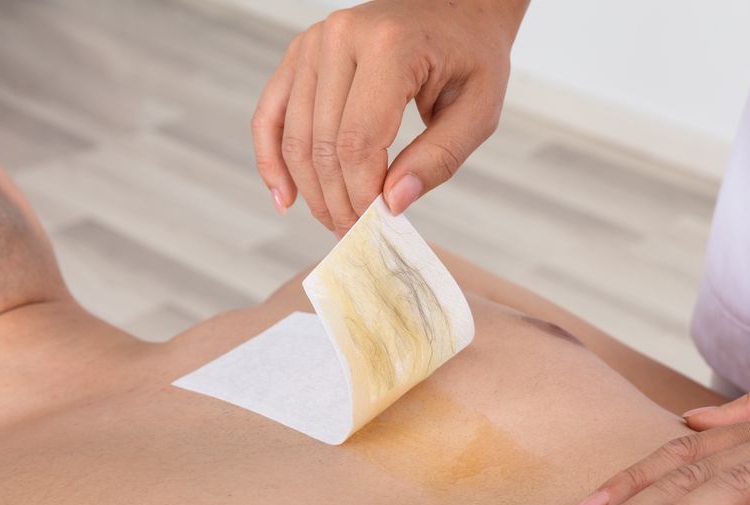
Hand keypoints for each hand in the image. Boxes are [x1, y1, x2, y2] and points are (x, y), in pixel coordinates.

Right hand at [251, 0, 526, 234]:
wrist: (457, 9)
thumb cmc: (472, 59)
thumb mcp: (478, 112)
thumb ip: (439, 159)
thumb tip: (392, 204)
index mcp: (390, 45)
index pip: (358, 141)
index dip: (362, 194)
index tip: (378, 227)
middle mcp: (341, 36)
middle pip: (322, 144)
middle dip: (337, 200)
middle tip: (356, 236)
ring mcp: (314, 42)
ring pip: (295, 137)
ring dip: (311, 191)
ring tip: (335, 223)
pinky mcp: (300, 53)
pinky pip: (271, 114)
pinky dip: (272, 159)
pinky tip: (286, 198)